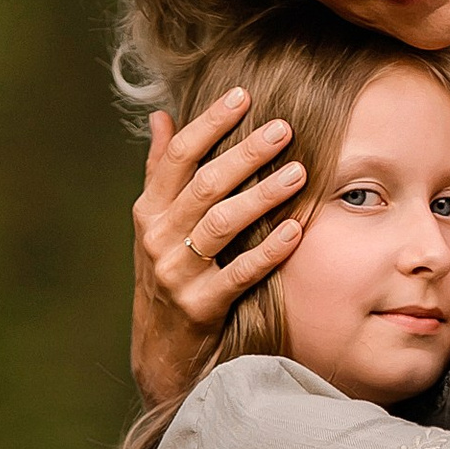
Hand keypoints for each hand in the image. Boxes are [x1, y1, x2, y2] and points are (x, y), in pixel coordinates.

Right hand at [131, 93, 309, 402]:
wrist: (161, 353)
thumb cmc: (170, 279)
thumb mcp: (158, 227)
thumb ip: (161, 173)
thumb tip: (162, 117)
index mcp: (150, 210)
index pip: (178, 156)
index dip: (209, 122)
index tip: (243, 95)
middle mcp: (158, 237)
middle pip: (204, 184)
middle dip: (245, 153)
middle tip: (284, 128)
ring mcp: (176, 273)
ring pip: (221, 223)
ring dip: (262, 195)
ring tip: (299, 173)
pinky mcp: (199, 307)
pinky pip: (238, 273)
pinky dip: (267, 252)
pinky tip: (296, 231)